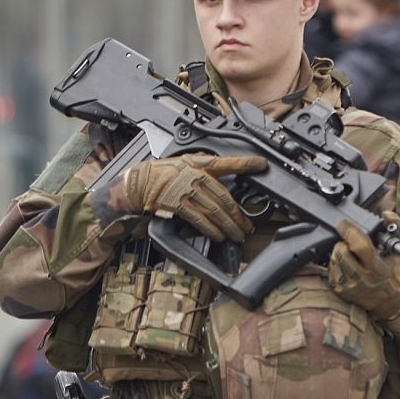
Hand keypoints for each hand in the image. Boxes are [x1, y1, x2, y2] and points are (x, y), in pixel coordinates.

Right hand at [112, 154, 266, 241]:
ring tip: (237, 235)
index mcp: (198, 164)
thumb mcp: (185, 163)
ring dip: (229, 226)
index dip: (245, 163)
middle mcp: (194, 176)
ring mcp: (186, 191)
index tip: (261, 164)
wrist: (138, 183)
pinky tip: (219, 236)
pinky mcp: (178, 205)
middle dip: (239, 215)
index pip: (226, 163)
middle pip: (224, 197)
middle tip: (248, 226)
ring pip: (215, 211)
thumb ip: (205, 170)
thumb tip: (225, 181)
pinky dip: (212, 229)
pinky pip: (199, 219)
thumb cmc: (162, 173)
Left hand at [328, 212, 399, 321]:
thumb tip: (386, 214)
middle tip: (350, 242)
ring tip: (350, 253)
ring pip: (333, 260)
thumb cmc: (392, 269)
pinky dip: (336, 263)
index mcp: (378, 267)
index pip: (360, 246)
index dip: (349, 231)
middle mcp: (362, 279)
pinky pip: (330, 270)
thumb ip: (398, 226)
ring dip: (338, 252)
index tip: (343, 224)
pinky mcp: (339, 291)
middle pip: (341, 252)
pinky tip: (346, 264)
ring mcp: (349, 286)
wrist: (388, 299)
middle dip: (343, 242)